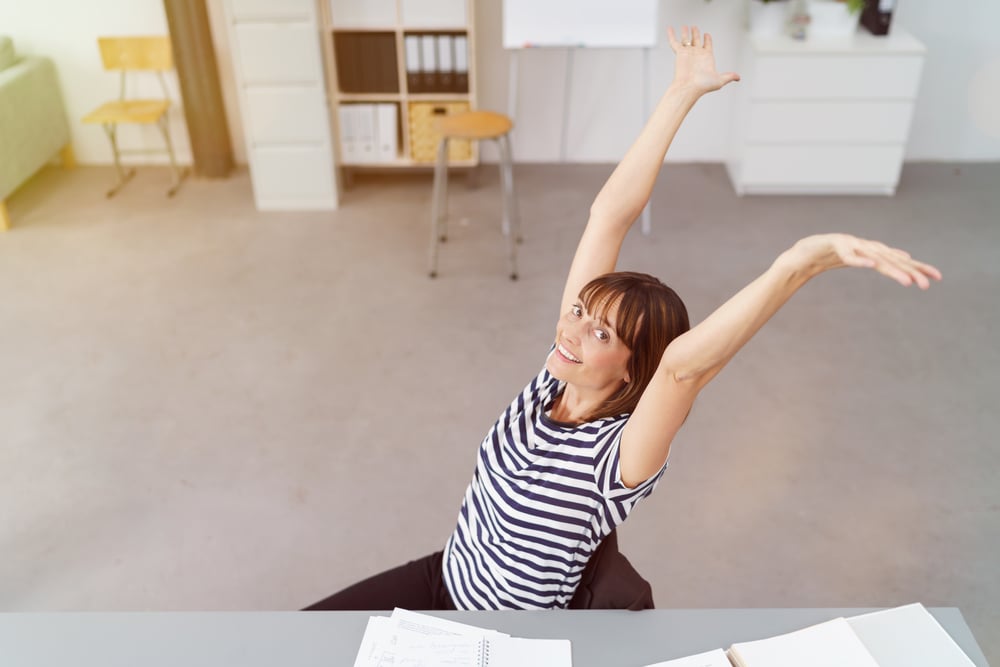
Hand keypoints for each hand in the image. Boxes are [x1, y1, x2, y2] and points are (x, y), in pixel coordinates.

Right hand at [667, 25, 739, 95]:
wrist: (689, 87)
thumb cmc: (702, 85)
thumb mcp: (720, 80)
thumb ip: (729, 76)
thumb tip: (738, 78)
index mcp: (706, 58)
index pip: (707, 45)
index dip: (707, 39)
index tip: (707, 34)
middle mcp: (697, 54)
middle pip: (696, 40)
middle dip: (696, 34)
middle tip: (695, 28)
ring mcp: (688, 53)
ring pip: (686, 40)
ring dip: (685, 33)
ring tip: (685, 27)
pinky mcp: (679, 53)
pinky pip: (674, 41)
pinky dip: (671, 34)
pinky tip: (670, 28)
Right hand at [792, 233, 942, 288]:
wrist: (801, 253)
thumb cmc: (828, 257)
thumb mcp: (855, 259)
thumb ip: (875, 258)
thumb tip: (899, 258)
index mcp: (870, 250)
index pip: (898, 259)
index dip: (918, 267)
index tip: (937, 278)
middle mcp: (864, 245)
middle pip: (891, 258)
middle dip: (910, 271)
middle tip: (925, 285)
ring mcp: (849, 243)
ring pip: (874, 257)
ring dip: (891, 268)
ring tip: (907, 281)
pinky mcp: (832, 245)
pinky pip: (848, 255)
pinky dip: (860, 259)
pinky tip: (872, 266)